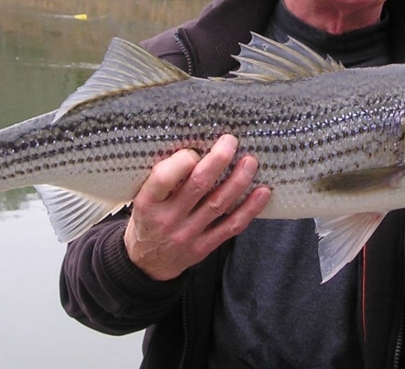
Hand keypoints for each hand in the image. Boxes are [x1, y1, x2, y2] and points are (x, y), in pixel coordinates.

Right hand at [123, 134, 270, 280]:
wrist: (147, 263)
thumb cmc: (148, 219)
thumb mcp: (143, 197)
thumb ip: (163, 179)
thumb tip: (197, 148)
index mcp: (147, 202)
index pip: (163, 177)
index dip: (182, 160)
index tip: (194, 150)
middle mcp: (167, 219)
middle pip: (198, 186)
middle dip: (218, 160)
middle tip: (230, 142)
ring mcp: (187, 234)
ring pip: (218, 204)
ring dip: (238, 181)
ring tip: (250, 162)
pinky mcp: (204, 247)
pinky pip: (231, 226)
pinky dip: (250, 209)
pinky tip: (262, 192)